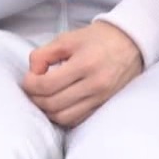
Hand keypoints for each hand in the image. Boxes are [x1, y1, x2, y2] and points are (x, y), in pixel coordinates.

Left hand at [21, 23, 143, 127]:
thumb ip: (44, 54)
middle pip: (53, 104)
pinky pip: (77, 119)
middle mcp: (94, 85)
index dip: (30, 84)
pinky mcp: (103, 105)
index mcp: (85, 64)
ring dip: (47, 111)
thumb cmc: (97, 39)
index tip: (28, 79)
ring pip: (63, 117)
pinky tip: (58, 104)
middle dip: (35, 98)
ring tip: (43, 98)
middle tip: (32, 89)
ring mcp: (100, 98)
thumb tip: (33, 73)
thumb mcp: (67, 39)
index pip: (47, 85)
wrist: (130, 43)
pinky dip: (62, 115)